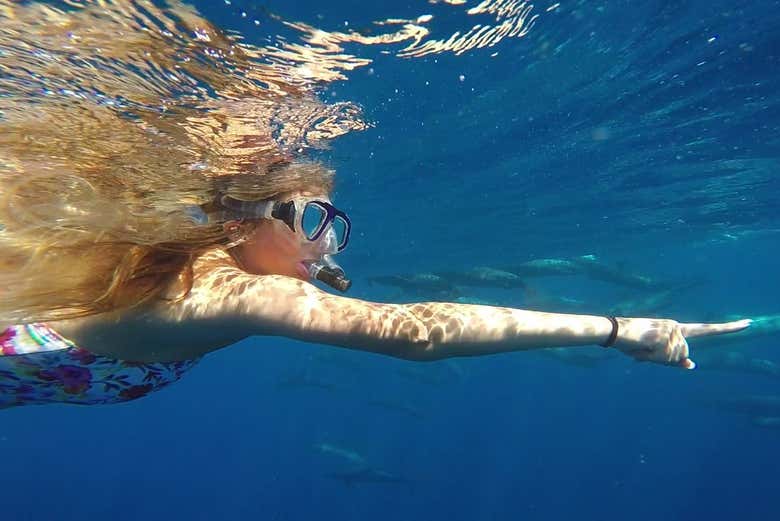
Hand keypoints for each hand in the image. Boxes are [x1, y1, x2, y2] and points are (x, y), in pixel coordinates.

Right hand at [612, 317, 751, 369]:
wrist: (612, 332)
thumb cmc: (631, 343)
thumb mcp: (654, 353)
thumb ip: (674, 359)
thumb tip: (693, 365)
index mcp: (676, 328)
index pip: (707, 330)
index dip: (729, 328)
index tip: (749, 323)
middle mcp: (677, 327)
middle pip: (684, 355)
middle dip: (667, 360)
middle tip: (647, 352)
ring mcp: (671, 330)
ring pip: (676, 358)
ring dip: (658, 359)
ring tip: (642, 348)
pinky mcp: (664, 335)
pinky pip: (665, 358)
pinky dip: (652, 358)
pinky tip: (641, 348)